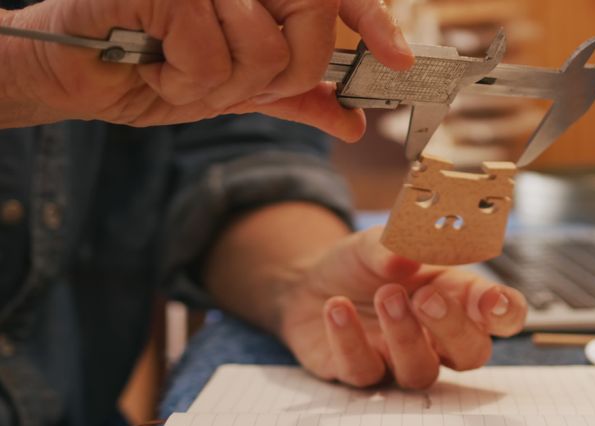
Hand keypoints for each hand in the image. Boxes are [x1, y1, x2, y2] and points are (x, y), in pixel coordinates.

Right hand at [0, 0, 412, 139]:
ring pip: (263, 47)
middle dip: (282, 75)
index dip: (375, 21)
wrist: (78, 74)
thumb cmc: (155, 70)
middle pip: (314, 23)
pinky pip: (211, 51)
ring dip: (222, 85)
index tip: (400, 58)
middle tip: (234, 82)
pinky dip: (186, 79)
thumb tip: (352, 119)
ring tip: (180, 71)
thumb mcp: (240, 92)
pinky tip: (157, 66)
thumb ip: (295, 96)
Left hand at [277, 227, 527, 388]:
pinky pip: (363, 371)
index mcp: (458, 299)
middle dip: (454, 328)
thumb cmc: (362, 264)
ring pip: (420, 372)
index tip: (491, 299)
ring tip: (385, 295)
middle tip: (427, 297)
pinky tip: (337, 307)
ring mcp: (401, 361)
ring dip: (405, 335)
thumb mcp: (379, 241)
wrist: (309, 282)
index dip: (505, 312)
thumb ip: (397, 247)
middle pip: (470, 354)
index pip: (503, 316)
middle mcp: (438, 339)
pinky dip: (349, 339)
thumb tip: (406, 258)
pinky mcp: (361, 373)